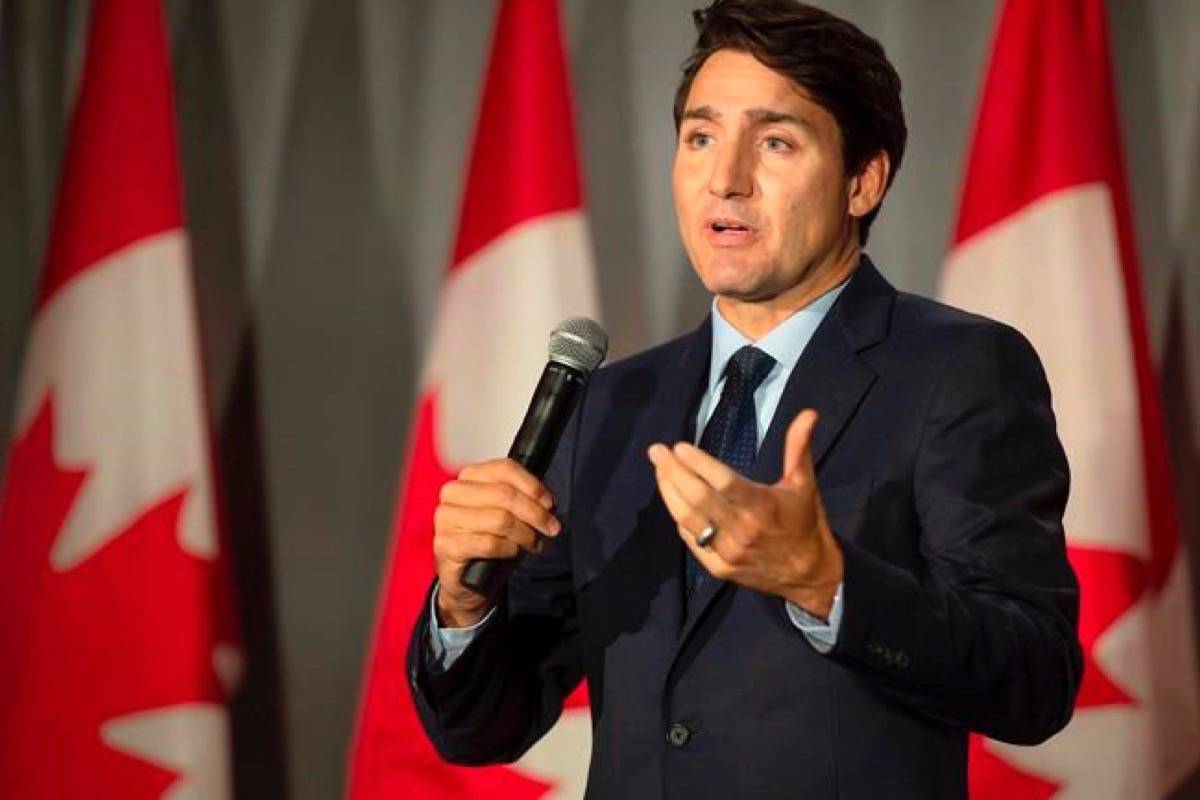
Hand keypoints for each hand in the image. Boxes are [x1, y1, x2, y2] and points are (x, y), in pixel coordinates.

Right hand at [433, 458, 560, 626]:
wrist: (466, 579)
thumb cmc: (488, 541)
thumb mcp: (507, 513)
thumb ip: (524, 500)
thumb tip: (548, 502)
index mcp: (469, 476)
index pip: (505, 468)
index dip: (533, 486)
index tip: (550, 504)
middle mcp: (453, 492)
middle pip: (505, 494)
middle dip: (535, 513)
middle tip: (551, 528)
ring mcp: (446, 518)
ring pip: (500, 519)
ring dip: (525, 534)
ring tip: (534, 543)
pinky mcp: (445, 544)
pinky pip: (489, 543)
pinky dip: (509, 549)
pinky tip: (513, 552)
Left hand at [647, 409, 842, 617]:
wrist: (809, 575)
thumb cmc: (805, 523)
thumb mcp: (804, 483)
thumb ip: (798, 446)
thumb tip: (809, 413)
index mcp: (763, 505)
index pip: (723, 481)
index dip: (698, 463)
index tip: (679, 446)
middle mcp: (743, 529)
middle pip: (698, 498)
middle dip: (672, 471)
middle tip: (656, 451)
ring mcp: (728, 551)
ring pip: (688, 519)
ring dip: (669, 492)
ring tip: (659, 470)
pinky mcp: (719, 568)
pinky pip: (692, 540)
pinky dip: (680, 518)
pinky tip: (673, 500)